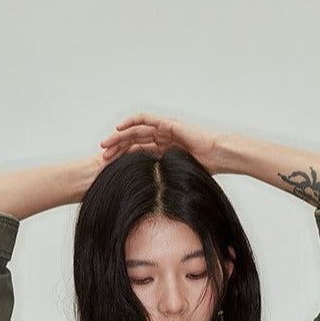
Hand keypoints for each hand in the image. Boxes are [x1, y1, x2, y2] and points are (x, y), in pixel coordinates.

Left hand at [99, 113, 221, 172]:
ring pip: (135, 131)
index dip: (123, 159)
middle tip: (102, 157)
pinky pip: (146, 120)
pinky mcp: (167, 123)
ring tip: (106, 144)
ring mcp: (163, 130)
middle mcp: (161, 139)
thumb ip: (162, 180)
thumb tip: (149, 201)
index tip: (110, 168)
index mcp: (163, 151)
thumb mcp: (176, 176)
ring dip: (119, 137)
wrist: (216, 155)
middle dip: (117, 148)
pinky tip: (119, 128)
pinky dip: (132, 122)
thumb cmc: (203, 168)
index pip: (138, 153)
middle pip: (133, 141)